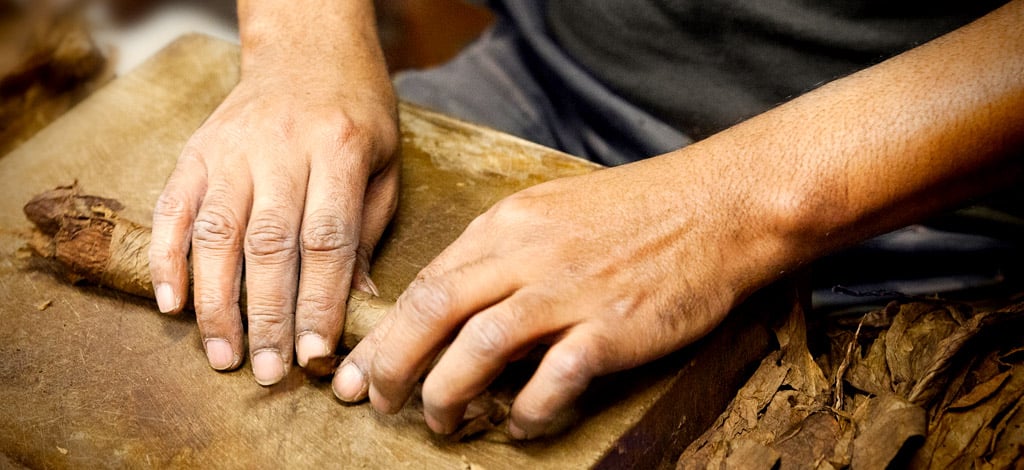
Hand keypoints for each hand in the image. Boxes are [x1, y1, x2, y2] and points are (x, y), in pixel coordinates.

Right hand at [148, 53, 398, 384]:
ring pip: (217, 233)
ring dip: (216, 303)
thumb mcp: (384, 165)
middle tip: (269, 372)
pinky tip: (172, 305)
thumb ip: (367, 232)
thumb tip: (357, 304)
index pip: (327, 240)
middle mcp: (282, 148)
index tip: (315, 354)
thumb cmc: (357, 112)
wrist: (308, 47)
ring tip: (223, 355)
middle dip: (268, 317)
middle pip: (270, 244)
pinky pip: (173, 208)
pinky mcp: (196, 149)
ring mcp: (232, 147)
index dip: (320, 302)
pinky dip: (168, 258)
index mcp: (340, 149)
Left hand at [333, 153, 786, 438]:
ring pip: (479, 345)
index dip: (384, 331)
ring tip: (440, 422)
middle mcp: (528, 254)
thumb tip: (456, 305)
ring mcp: (570, 290)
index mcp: (508, 225)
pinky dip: (527, 410)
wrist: (719, 205)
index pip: (426, 280)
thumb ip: (503, 254)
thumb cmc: (638, 211)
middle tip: (375, 400)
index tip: (357, 367)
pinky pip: (552, 379)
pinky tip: (520, 425)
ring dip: (447, 392)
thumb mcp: (553, 212)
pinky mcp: (613, 326)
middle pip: (433, 309)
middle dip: (391, 363)